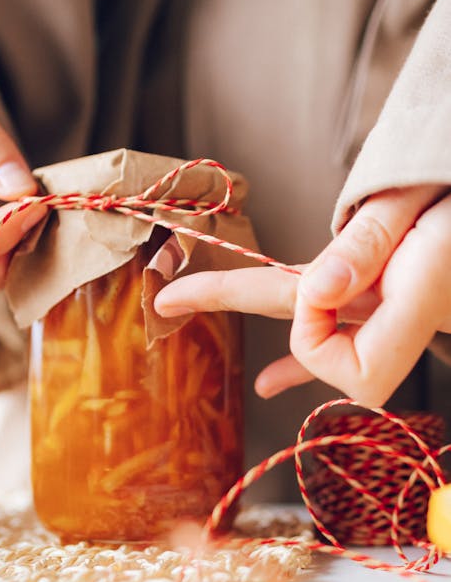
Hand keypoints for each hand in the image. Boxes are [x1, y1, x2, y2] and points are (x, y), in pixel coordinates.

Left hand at [154, 185, 450, 406]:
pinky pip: (339, 334)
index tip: (314, 291)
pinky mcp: (389, 296)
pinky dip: (303, 358)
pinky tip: (266, 384)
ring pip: (319, 334)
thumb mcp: (419, 197)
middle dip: (231, 305)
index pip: (343, 361)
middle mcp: (401, 313)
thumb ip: (368, 245)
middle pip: (310, 339)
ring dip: (263, 336)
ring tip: (188, 316)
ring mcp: (394, 309)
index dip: (312, 333)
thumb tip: (313, 293)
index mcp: (413, 297)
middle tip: (164, 297)